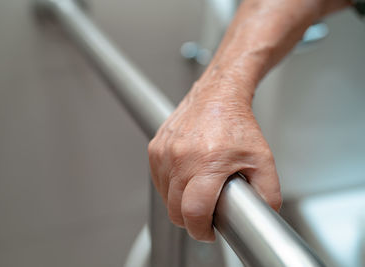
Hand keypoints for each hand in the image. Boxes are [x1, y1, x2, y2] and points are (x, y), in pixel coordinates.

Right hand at [148, 79, 280, 241]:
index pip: (193, 211)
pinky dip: (171, 186)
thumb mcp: (263, 160)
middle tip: (206, 212)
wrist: (216, 96)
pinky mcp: (155, 149)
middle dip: (191, 219)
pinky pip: (159, 180)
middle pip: (175, 210)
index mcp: (208, 161)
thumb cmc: (237, 124)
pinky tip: (187, 176)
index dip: (200, 230)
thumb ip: (268, 194)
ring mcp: (164, 152)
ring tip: (198, 189)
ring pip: (165, 196)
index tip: (208, 231)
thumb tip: (262, 219)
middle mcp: (180, 157)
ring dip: (180, 202)